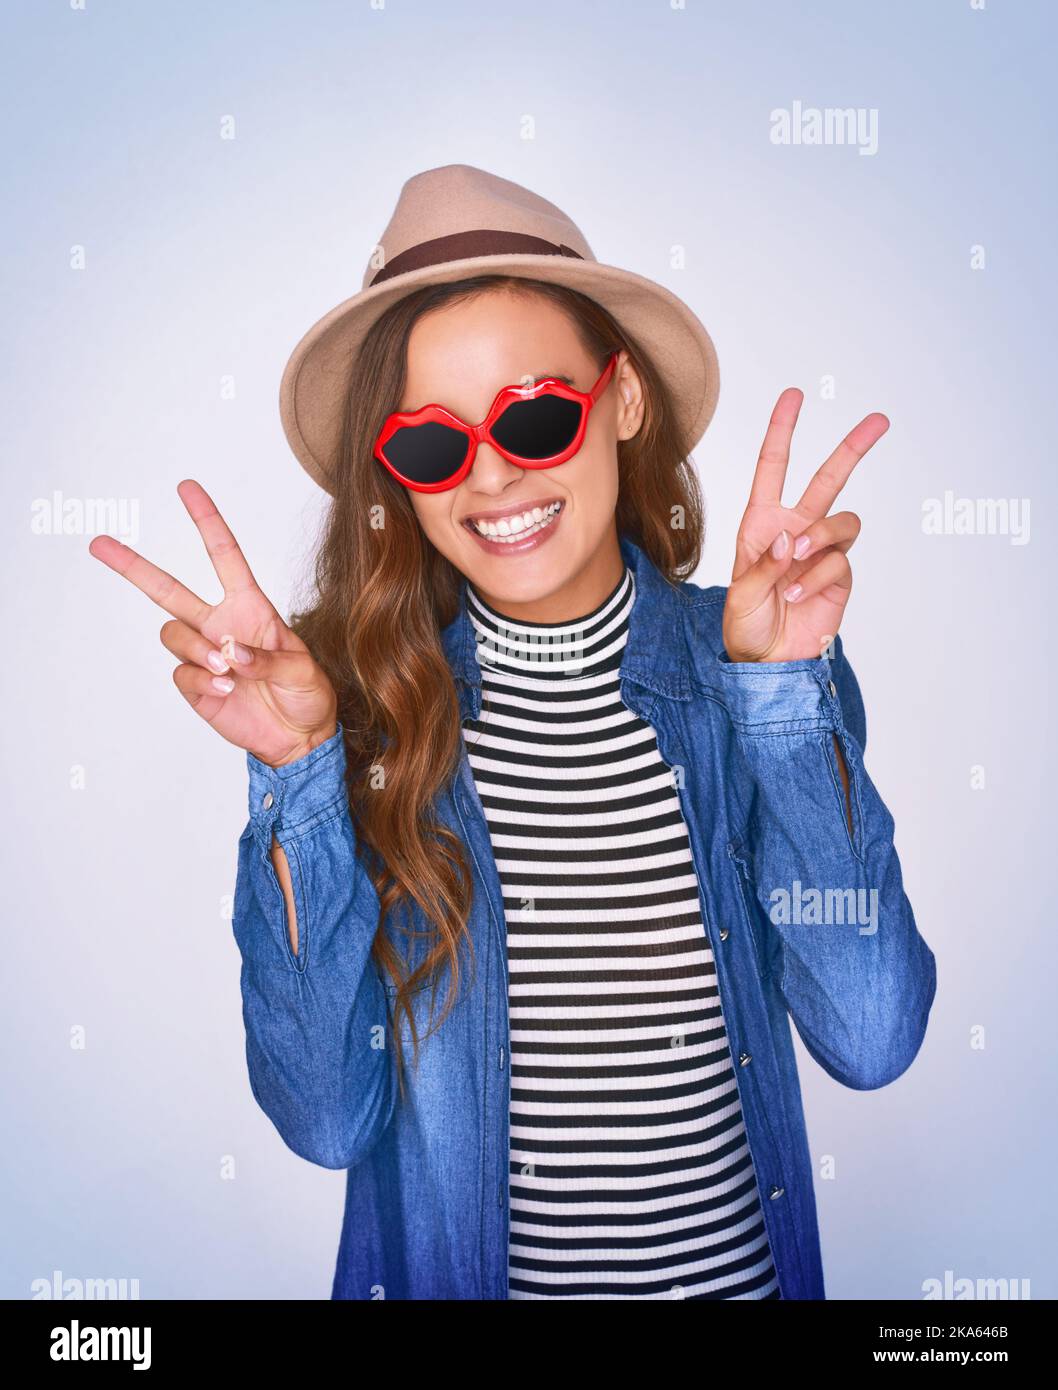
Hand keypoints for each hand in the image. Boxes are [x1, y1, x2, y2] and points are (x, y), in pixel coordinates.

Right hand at [89, 479, 337, 766]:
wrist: (298, 738)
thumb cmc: (307, 695)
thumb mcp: (303, 670)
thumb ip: (267, 658)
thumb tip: (230, 651)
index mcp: (250, 607)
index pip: (224, 556)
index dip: (206, 521)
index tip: (186, 488)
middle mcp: (220, 625)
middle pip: (167, 588)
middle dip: (132, 566)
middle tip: (99, 544)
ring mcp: (205, 654)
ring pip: (173, 634)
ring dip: (197, 650)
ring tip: (227, 672)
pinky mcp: (196, 686)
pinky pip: (181, 674)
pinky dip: (202, 681)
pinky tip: (226, 691)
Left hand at [722, 388, 886, 662]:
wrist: (768, 661)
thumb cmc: (746, 625)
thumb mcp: (740, 595)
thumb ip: (763, 567)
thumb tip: (791, 539)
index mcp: (761, 522)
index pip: (773, 467)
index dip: (782, 430)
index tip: (794, 396)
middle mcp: (794, 529)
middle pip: (829, 478)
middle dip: (853, 448)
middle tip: (880, 420)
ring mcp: (820, 551)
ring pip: (841, 520)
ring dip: (820, 537)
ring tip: (795, 562)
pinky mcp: (839, 574)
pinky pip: (839, 560)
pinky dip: (819, 575)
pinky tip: (799, 594)